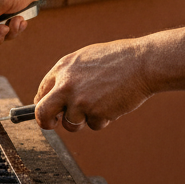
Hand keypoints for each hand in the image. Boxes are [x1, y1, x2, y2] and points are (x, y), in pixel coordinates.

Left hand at [34, 39, 154, 131]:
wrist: (142, 62)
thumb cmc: (118, 59)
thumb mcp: (86, 58)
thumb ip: (69, 75)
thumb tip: (55, 93)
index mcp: (63, 68)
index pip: (42, 92)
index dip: (44, 104)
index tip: (49, 111)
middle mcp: (66, 85)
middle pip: (42, 113)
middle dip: (46, 122)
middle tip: (53, 124)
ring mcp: (80, 101)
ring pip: (71, 124)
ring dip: (83, 120)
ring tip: (100, 103)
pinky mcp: (95, 113)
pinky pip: (94, 125)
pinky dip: (104, 119)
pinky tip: (113, 102)